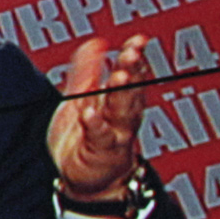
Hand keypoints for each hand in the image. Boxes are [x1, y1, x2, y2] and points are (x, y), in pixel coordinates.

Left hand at [49, 33, 153, 196]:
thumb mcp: (82, 97)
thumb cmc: (86, 136)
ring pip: (122, 112)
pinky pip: (101, 138)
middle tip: (131, 53)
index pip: (130, 73)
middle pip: (130, 89)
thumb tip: (96, 43)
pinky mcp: (102, 152)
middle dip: (132, 70)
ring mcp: (115, 134)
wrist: (84, 178)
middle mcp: (121, 115)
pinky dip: (96, 127)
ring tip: (118, 77)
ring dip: (121, 94)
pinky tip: (90, 115)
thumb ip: (87, 71)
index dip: (134, 57)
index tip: (137, 41)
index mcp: (118, 99)